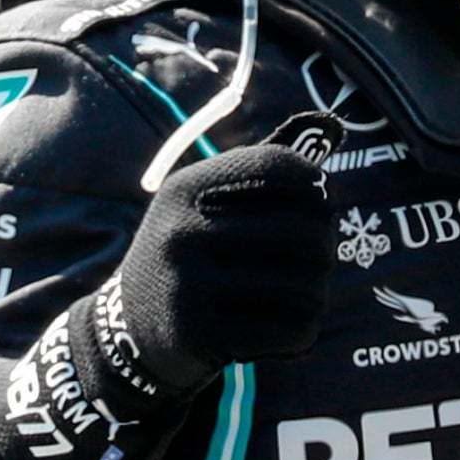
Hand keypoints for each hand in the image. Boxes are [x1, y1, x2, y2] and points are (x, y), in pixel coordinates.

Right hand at [77, 125, 336, 404]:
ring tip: (296, 299)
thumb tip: (331, 125)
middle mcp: (182, 230)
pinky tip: (282, 330)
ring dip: (314, 295)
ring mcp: (187, 284)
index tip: (321, 205)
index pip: (279, 166)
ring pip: (306, 285)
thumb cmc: (190, 258)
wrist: (128, 333)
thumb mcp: (203, 206)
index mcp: (185, 188)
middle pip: (306, 231)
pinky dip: (301, 333)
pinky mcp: (199, 335)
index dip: (317, 186)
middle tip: (315, 263)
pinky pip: (294, 330)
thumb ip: (261, 172)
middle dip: (324, 250)